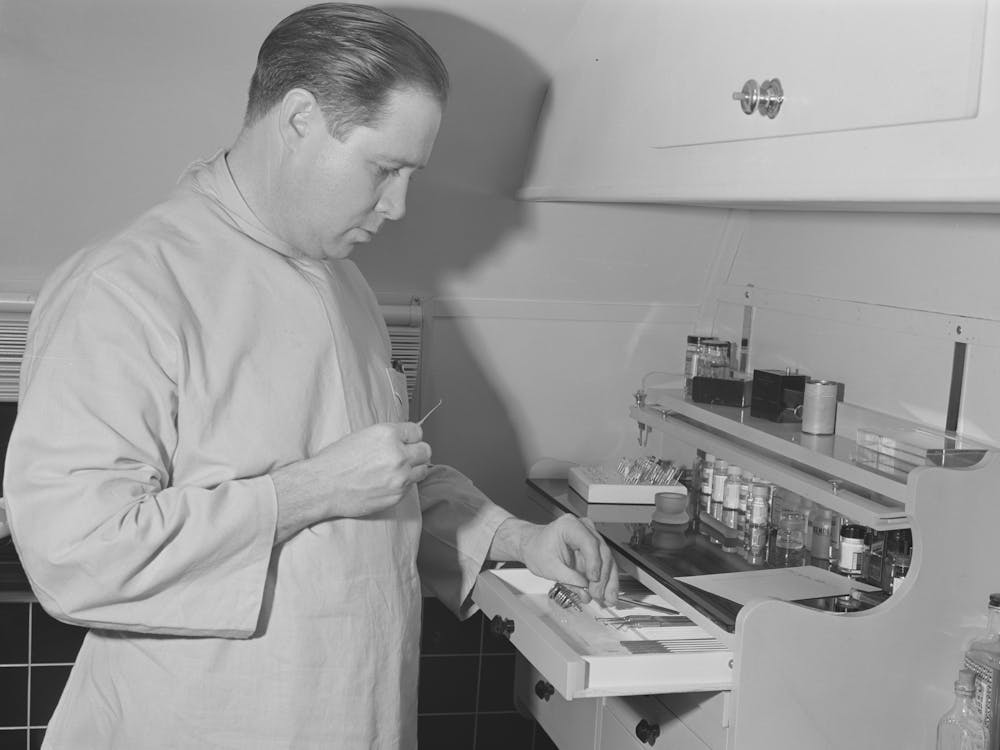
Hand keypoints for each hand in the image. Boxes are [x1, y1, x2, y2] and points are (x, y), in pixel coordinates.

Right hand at [309, 422, 430, 516]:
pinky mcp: (398, 494)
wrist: (323, 487)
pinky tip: (389, 482)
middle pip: (425, 450)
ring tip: (398, 470)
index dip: (411, 437)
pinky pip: (411, 486)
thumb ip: (386, 437)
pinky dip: (404, 484)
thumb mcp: (362, 436)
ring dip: (414, 468)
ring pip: (423, 469)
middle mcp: (397, 454)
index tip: (407, 441)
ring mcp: (400, 476)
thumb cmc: (336, 462)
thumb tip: (401, 439)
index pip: (417, 431)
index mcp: (387, 434)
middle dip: (417, 452)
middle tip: (407, 456)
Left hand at [518, 515, 618, 606]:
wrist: (533, 547)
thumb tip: (585, 590)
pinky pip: (604, 566)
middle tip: (598, 594)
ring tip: (607, 598)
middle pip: (602, 552)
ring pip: (607, 560)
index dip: (594, 563)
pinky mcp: (593, 551)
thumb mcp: (549, 567)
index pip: (589, 543)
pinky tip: (607, 594)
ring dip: (608, 582)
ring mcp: (591, 538)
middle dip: (602, 577)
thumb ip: (569, 579)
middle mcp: (584, 529)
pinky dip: (606, 581)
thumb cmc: (537, 550)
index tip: (593, 579)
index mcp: (570, 526)